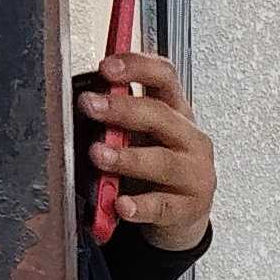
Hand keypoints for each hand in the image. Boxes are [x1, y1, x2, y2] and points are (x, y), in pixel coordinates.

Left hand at [76, 48, 215, 248]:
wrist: (184, 212)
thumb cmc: (157, 168)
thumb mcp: (143, 136)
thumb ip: (120, 118)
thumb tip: (85, 99)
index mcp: (177, 112)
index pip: (164, 77)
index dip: (137, 67)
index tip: (106, 68)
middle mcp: (190, 138)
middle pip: (160, 115)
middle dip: (122, 108)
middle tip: (90, 106)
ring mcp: (194, 173)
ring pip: (162, 161)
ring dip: (127, 157)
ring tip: (99, 155)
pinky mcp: (190, 207)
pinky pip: (162, 206)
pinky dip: (140, 206)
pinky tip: (120, 204)